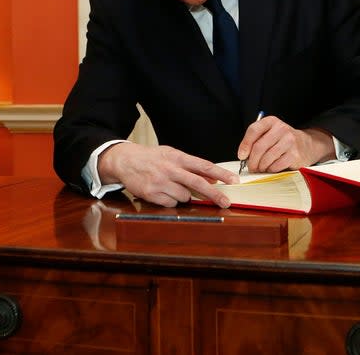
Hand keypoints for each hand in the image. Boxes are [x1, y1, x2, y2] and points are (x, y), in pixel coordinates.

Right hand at [97, 143, 237, 207]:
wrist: (125, 160)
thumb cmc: (152, 158)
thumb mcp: (172, 155)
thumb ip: (191, 166)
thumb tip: (213, 178)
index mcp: (177, 157)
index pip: (203, 165)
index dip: (221, 174)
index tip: (234, 181)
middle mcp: (170, 169)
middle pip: (198, 184)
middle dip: (215, 195)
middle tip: (226, 203)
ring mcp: (160, 182)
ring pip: (184, 197)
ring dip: (183, 195)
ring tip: (172, 186)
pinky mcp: (152, 194)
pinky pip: (171, 203)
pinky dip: (170, 200)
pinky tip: (162, 191)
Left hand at [237, 116, 335, 172]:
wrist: (306, 145)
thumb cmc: (282, 141)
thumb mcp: (270, 133)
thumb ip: (256, 140)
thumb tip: (243, 155)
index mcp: (272, 121)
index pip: (253, 130)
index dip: (245, 144)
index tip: (241, 155)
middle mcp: (281, 129)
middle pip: (259, 147)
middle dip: (252, 160)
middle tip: (251, 167)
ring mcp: (290, 141)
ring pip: (267, 158)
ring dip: (261, 167)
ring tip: (261, 168)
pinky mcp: (295, 154)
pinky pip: (276, 165)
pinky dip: (271, 169)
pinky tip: (271, 168)